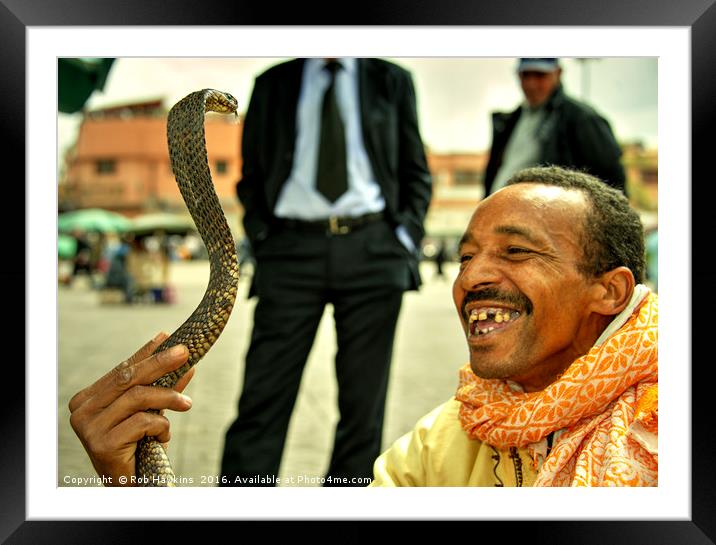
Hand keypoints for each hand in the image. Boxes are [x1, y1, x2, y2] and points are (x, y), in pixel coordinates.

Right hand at [69, 332, 194, 485]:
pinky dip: (160, 425)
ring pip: (138, 397)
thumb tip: (186, 363)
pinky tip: (164, 434)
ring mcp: (89, 428)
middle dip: (160, 362)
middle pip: (128, 378)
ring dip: (168, 398)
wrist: (130, 485)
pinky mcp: (102, 444)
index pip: (122, 370)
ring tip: (187, 404)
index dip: (146, 353)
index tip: (167, 336)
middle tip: (184, 352)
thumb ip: (163, 388)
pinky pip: (142, 421)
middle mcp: (82, 411)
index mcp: (87, 399)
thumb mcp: (150, 411)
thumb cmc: (137, 446)